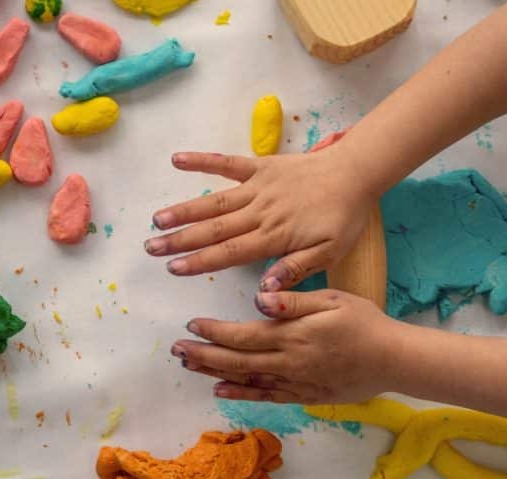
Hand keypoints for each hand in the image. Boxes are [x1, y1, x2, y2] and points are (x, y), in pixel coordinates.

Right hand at [145, 149, 375, 290]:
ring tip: (156, 219)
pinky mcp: (261, 166)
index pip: (229, 252)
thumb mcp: (329, 252)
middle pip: (213, 228)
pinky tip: (177, 160)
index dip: (199, 261)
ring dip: (184, 210)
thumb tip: (263, 289)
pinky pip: (227, 163)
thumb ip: (294, 269)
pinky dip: (202, 161)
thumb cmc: (344, 217)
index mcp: (274, 236)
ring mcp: (258, 187)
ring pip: (214, 201)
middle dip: (180, 239)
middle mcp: (260, 212)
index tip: (173, 268)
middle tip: (151, 248)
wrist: (356, 173)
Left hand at [171, 289, 399, 403]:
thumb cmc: (365, 322)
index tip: (192, 325)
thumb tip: (260, 297)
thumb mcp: (333, 300)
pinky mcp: (304, 395)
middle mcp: (288, 361)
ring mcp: (294, 381)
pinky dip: (241, 394)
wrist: (393, 360)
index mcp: (293, 334)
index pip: (243, 334)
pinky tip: (221, 391)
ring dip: (214, 373)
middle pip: (236, 360)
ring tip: (189, 367)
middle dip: (203, 355)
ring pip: (246, 380)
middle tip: (176, 350)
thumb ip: (294, 300)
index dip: (214, 331)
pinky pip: (266, 396)